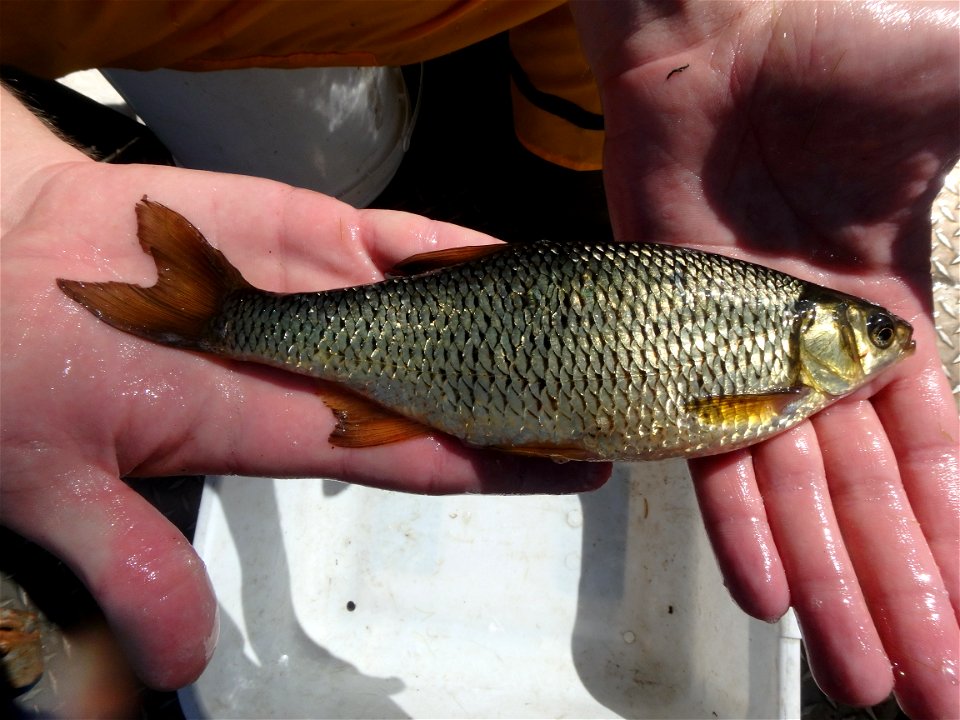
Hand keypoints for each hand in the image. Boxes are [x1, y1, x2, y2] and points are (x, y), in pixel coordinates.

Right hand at [0, 89, 608, 688]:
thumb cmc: (17, 370)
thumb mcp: (56, 484)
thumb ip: (129, 562)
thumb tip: (172, 657)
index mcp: (276, 428)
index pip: (413, 454)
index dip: (494, 464)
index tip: (572, 468)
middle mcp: (322, 367)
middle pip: (452, 386)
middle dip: (530, 396)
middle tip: (615, 403)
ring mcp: (327, 296)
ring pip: (443, 310)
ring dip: (516, 318)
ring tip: (594, 329)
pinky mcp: (311, 234)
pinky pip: (400, 241)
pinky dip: (457, 248)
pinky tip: (521, 258)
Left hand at [572, 1, 958, 715]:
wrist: (722, 38)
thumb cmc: (844, 54)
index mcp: (886, 327)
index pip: (935, 463)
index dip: (958, 546)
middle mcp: (815, 361)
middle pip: (869, 501)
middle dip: (903, 597)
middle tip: (923, 697)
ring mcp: (741, 357)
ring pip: (794, 492)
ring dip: (829, 584)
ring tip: (854, 674)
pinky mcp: (670, 343)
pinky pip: (706, 445)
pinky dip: (738, 517)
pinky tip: (766, 591)